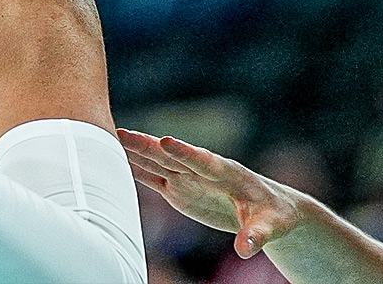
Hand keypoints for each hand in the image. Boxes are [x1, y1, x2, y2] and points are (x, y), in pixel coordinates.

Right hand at [117, 129, 304, 257]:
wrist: (267, 210)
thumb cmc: (274, 215)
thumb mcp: (271, 226)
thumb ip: (256, 236)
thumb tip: (245, 250)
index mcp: (226, 173)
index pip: (203, 161)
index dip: (185, 152)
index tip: (165, 141)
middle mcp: (202, 170)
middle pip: (171, 157)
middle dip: (147, 146)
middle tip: (121, 133)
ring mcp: (188, 178)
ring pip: (157, 162)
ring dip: (134, 151)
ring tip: (108, 138)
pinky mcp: (179, 189)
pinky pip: (153, 177)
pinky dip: (134, 168)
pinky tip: (115, 159)